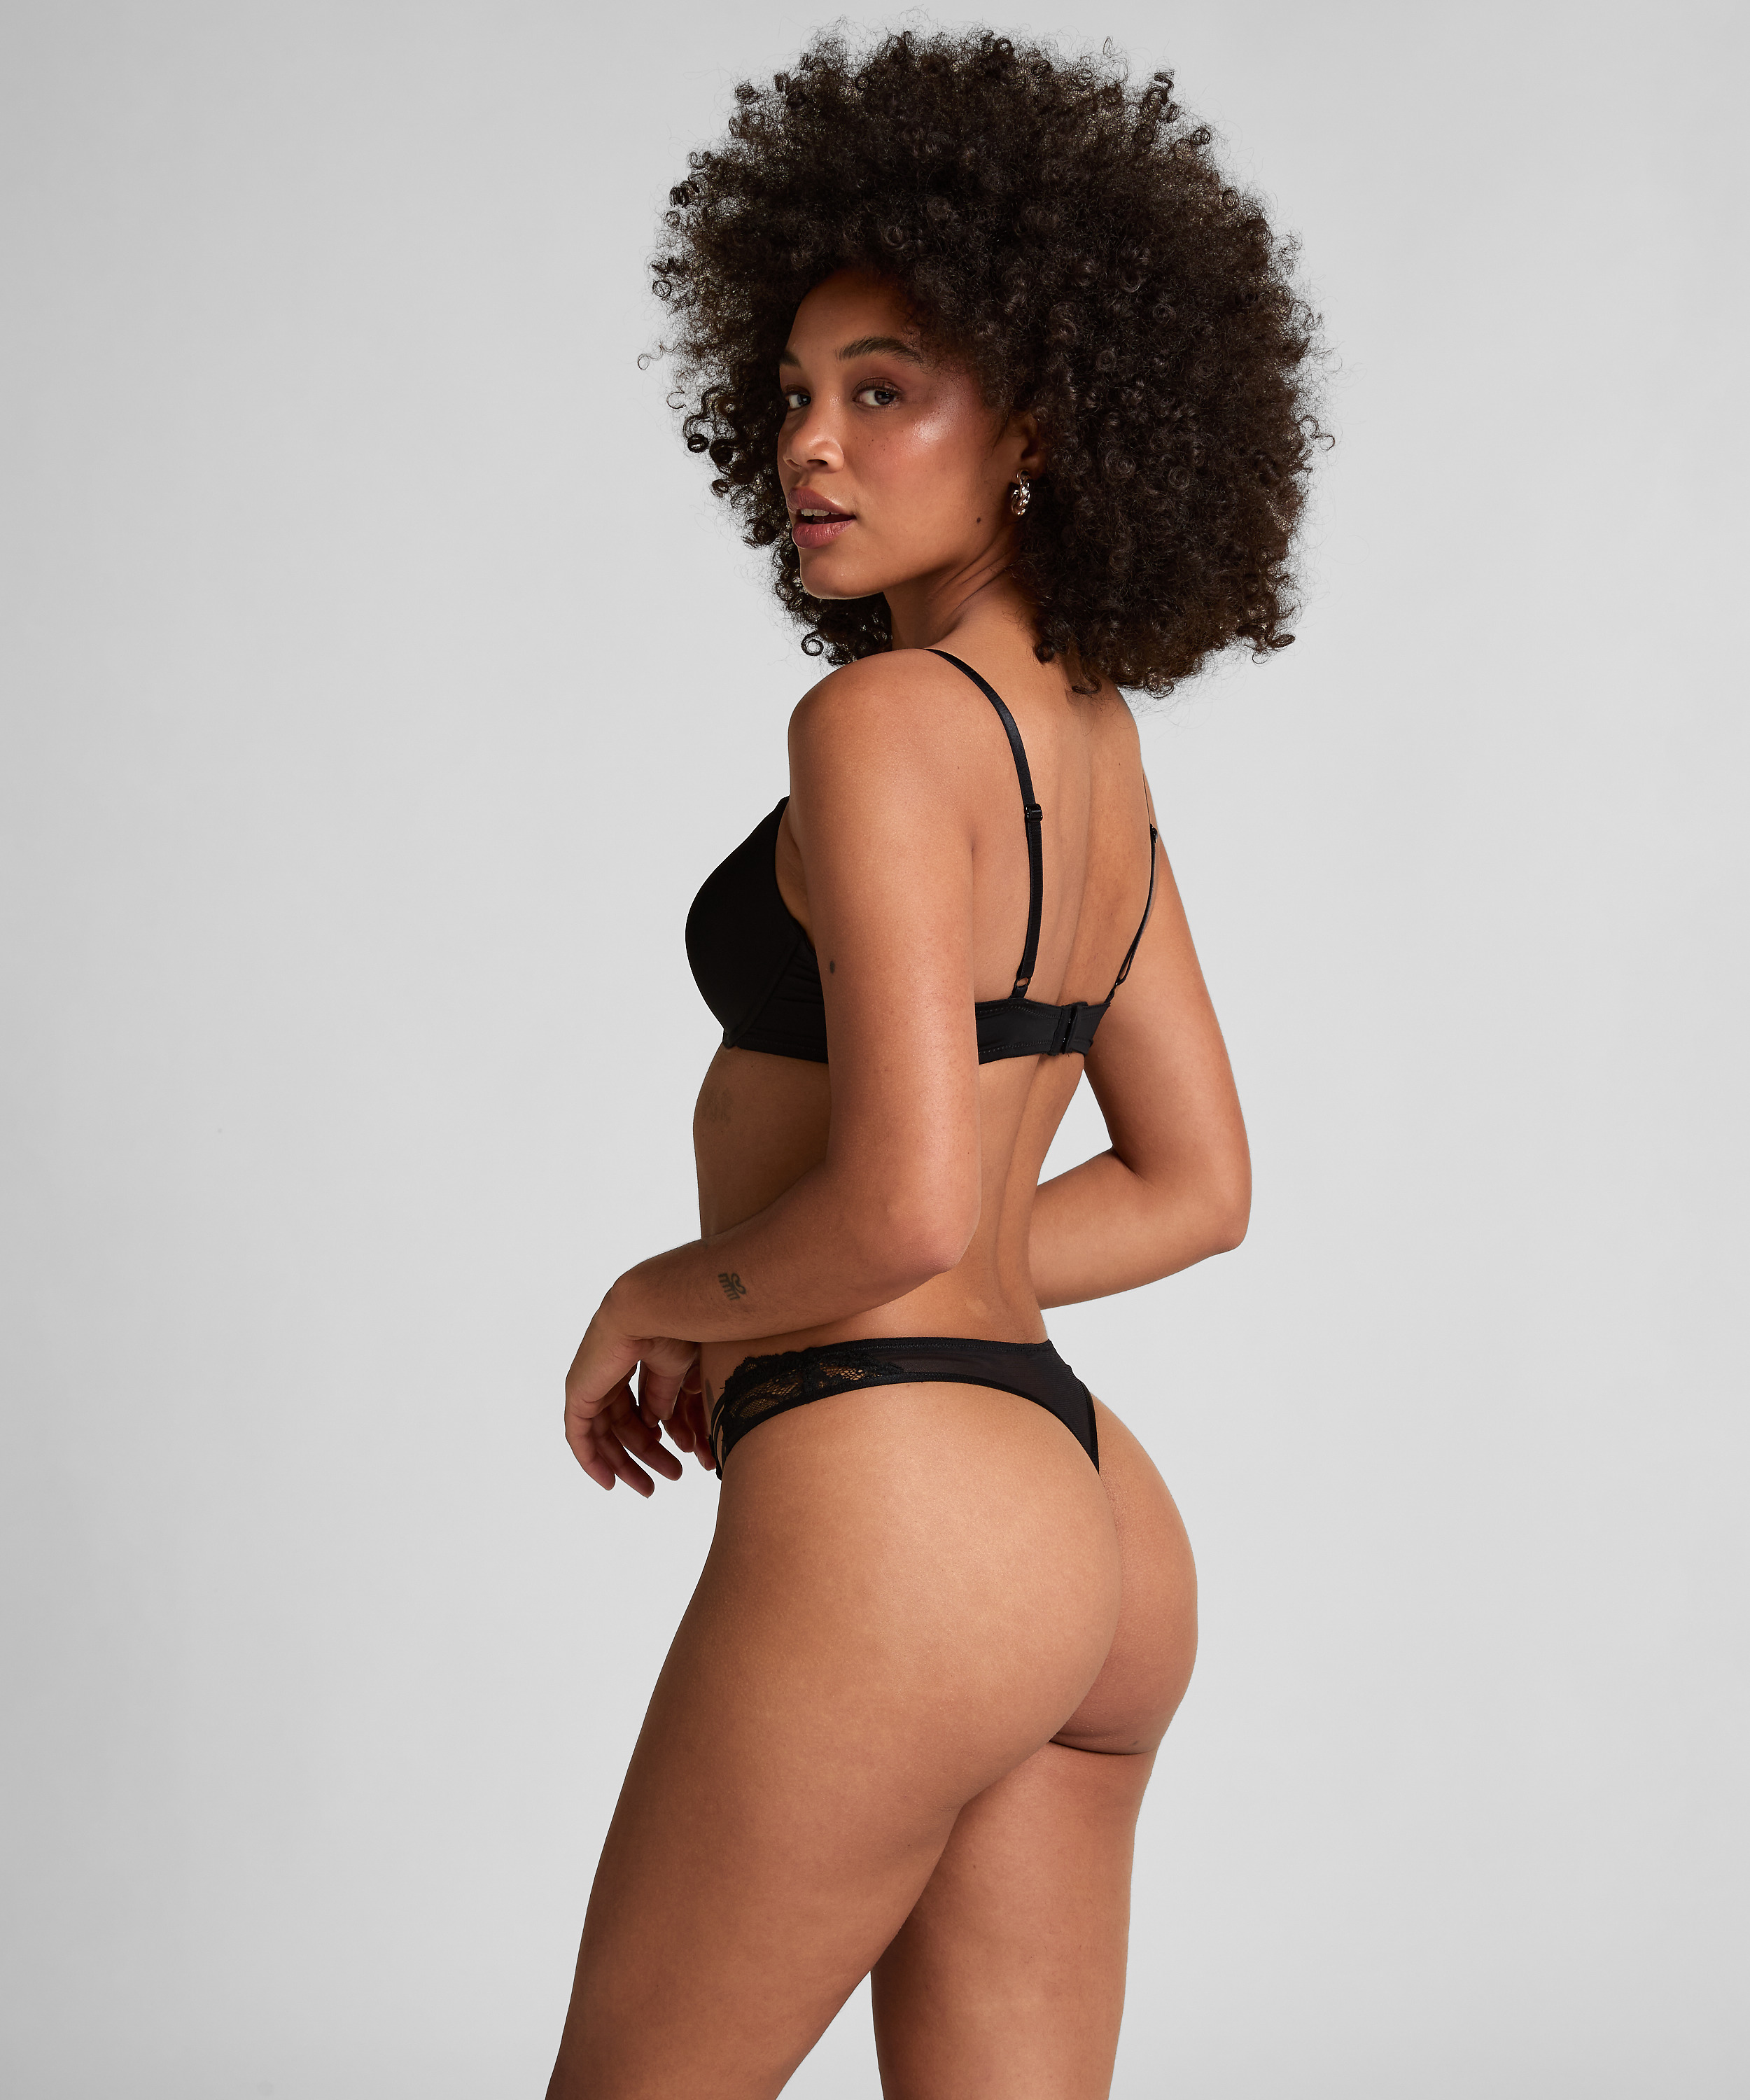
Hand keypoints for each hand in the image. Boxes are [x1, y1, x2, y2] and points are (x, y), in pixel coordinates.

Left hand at [563, 1295, 699, 1494]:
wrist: (652, 1310)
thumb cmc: (672, 1327)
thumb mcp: (672, 1372)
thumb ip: (661, 1399)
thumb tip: (656, 1425)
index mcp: (628, 1361)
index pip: (634, 1409)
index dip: (652, 1437)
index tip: (674, 1457)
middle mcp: (605, 1373)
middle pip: (620, 1425)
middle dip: (643, 1455)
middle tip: (665, 1479)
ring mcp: (590, 1384)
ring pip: (602, 1436)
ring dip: (625, 1463)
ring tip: (650, 1487)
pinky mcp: (579, 1394)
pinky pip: (580, 1437)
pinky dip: (591, 1460)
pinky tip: (609, 1481)